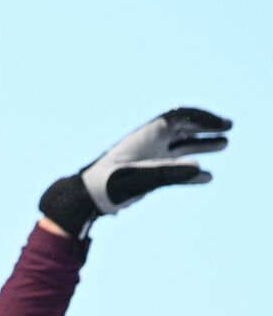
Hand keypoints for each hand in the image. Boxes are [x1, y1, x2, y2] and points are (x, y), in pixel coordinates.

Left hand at [39, 108, 230, 237]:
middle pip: (182, 128)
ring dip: (202, 144)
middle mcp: (149, 143)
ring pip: (181, 146)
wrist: (87, 198)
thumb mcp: (137, 179)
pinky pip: (175, 169)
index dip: (201, 117)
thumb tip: (199, 167)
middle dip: (205, 126)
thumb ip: (167, 173)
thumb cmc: (106, 185)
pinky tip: (206, 177)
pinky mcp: (148, 174)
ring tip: (224, 144)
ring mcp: (149, 158)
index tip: (221, 125)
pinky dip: (191, 172)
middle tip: (228, 128)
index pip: (177, 117)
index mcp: (145, 136)